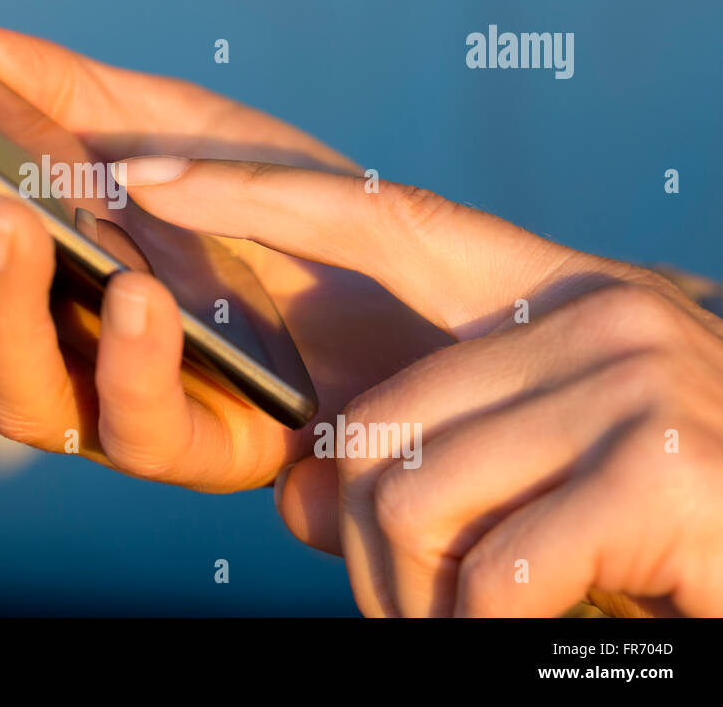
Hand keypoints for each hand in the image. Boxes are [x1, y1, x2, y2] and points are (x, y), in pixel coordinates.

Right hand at [0, 18, 449, 491]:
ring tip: (9, 213)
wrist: (417, 294)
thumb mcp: (178, 123)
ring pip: (6, 390)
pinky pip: (137, 429)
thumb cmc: (283, 206)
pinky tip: (140, 292)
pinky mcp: (199, 448)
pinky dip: (128, 361)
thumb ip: (66, 90)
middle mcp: (51, 339)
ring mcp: (115, 402)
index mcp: (31, 260)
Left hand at [116, 157, 722, 614]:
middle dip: (362, 551)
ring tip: (471, 630)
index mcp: (554, 292)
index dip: (253, 195)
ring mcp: (631, 379)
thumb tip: (291, 494)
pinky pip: (494, 570)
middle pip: (368, 426)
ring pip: (409, 500)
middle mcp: (594, 310)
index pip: (377, 217)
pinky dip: (486, 632)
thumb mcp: (527, 478)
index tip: (146, 174)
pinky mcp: (664, 465)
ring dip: (419, 603)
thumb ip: (411, 465)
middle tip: (409, 612)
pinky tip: (541, 639)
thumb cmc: (667, 527)